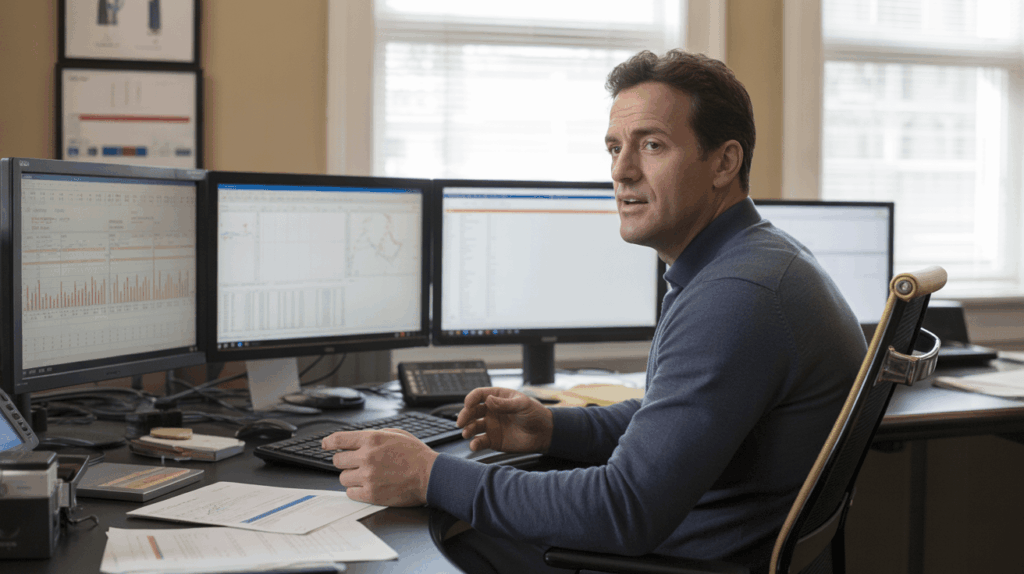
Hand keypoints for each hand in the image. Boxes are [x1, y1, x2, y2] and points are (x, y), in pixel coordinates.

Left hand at [321, 428, 438, 506]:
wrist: (430, 476)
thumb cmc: (416, 455)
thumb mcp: (397, 434)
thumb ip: (375, 434)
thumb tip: (358, 438)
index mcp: (372, 439)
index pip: (339, 439)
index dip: (328, 442)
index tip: (325, 445)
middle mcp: (367, 456)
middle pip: (337, 460)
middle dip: (345, 462)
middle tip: (356, 464)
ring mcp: (368, 476)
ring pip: (343, 478)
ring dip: (351, 477)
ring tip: (366, 476)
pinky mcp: (371, 494)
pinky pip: (350, 493)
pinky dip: (356, 491)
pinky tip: (367, 487)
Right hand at [457, 387, 552, 453]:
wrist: (544, 434)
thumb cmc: (535, 414)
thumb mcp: (523, 404)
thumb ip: (506, 404)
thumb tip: (489, 400)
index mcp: (497, 397)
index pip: (479, 395)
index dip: (471, 399)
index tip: (468, 405)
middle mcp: (491, 411)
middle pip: (472, 411)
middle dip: (464, 415)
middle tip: (461, 422)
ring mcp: (491, 426)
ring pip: (473, 426)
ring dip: (467, 429)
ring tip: (466, 433)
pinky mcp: (493, 440)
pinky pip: (480, 441)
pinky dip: (474, 444)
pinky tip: (474, 445)